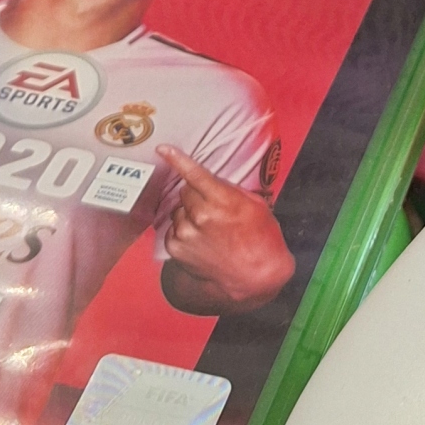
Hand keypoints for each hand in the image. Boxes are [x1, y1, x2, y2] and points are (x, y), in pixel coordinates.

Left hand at [157, 146, 294, 314]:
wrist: (256, 276)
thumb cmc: (261, 238)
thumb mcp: (254, 205)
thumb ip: (229, 189)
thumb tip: (210, 180)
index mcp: (221, 200)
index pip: (194, 174)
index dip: (177, 158)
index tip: (163, 148)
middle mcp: (200, 216)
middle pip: (185, 191)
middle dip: (196, 195)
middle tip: (212, 208)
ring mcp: (186, 234)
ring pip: (178, 210)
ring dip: (189, 214)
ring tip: (208, 229)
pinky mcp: (176, 249)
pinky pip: (173, 229)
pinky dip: (184, 231)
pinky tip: (200, 240)